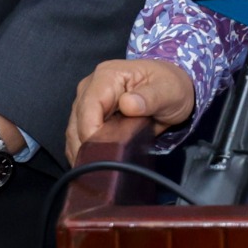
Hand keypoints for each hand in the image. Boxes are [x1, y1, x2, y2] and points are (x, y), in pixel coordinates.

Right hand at [66, 59, 197, 161]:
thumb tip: (127, 104)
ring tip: (98, 171)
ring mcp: (88, 100)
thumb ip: (150, 97)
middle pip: (76, 122)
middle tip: (102, 170)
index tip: (105, 154)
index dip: (92, 134)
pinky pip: (79, 135)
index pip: (89, 108)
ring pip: (74, 131)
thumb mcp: (168, 91)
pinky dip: (84, 151)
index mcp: (107, 76)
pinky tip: (94, 165)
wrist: (173, 88)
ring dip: (83, 152)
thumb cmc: (171, 86)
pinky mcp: (90, 114)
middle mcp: (91, 86)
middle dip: (86, 148)